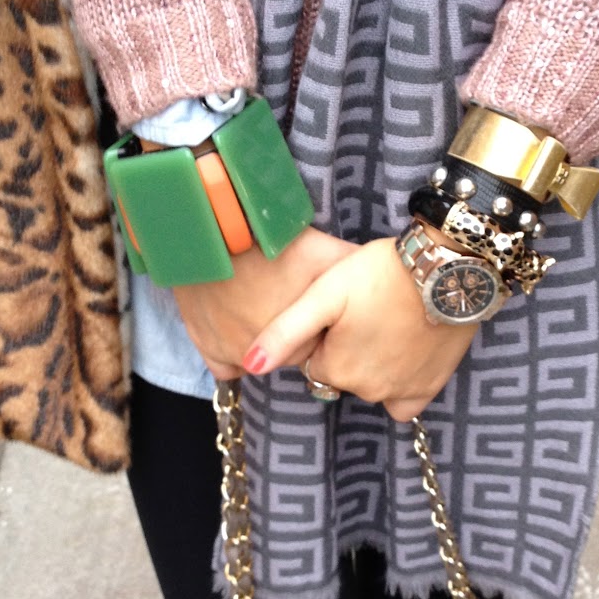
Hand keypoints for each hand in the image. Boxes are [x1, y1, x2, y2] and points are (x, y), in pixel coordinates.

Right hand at [172, 227, 355, 378]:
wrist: (209, 231)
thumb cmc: (268, 240)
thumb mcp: (320, 250)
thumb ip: (352, 269)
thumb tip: (390, 277)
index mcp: (303, 341)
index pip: (318, 346)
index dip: (319, 327)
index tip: (312, 305)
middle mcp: (271, 358)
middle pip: (291, 354)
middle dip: (295, 335)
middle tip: (285, 299)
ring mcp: (236, 354)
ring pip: (261, 360)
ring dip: (265, 341)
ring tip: (263, 305)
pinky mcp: (208, 348)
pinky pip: (226, 367)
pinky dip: (233, 354)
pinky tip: (239, 328)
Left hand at [243, 238, 478, 421]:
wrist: (446, 270)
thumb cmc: (380, 274)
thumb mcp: (324, 295)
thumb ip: (285, 333)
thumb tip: (249, 367)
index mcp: (334, 368)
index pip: (315, 361)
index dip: (325, 336)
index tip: (342, 312)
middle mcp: (364, 390)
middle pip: (343, 374)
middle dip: (348, 350)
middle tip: (367, 312)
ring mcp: (398, 393)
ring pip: (370, 384)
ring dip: (372, 363)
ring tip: (387, 322)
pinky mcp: (427, 389)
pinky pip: (402, 403)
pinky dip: (399, 385)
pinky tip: (403, 355)